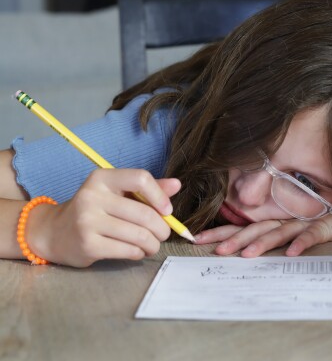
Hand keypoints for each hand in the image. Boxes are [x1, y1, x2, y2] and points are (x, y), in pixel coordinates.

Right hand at [28, 169, 179, 266]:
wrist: (54, 232)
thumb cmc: (94, 210)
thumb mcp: (116, 192)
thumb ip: (146, 189)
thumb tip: (177, 185)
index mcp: (102, 178)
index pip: (140, 179)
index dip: (160, 196)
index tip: (167, 210)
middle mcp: (92, 197)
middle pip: (145, 214)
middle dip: (162, 228)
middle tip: (163, 234)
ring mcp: (88, 222)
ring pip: (139, 235)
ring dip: (153, 244)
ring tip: (152, 245)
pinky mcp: (88, 245)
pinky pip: (128, 251)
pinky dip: (139, 253)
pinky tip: (136, 251)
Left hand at [195, 204, 331, 256]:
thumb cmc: (323, 225)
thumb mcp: (295, 233)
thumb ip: (273, 237)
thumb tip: (244, 250)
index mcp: (276, 222)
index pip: (243, 227)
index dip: (221, 232)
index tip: (198, 239)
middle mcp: (286, 221)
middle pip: (256, 229)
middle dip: (235, 239)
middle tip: (217, 250)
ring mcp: (304, 223)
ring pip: (279, 232)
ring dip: (262, 243)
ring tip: (246, 255)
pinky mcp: (324, 227)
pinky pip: (311, 236)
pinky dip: (301, 243)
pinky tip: (291, 254)